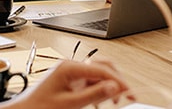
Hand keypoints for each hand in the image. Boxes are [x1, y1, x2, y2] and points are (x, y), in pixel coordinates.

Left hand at [0, 59, 128, 108]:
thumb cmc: (40, 107)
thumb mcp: (70, 104)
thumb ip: (94, 94)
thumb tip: (114, 87)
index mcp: (69, 67)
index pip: (102, 69)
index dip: (119, 81)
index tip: (130, 93)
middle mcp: (71, 66)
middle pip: (102, 67)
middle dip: (116, 80)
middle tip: (129, 95)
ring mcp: (71, 73)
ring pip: (98, 74)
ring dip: (109, 86)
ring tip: (115, 100)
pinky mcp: (70, 81)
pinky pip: (90, 81)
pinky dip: (99, 90)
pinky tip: (101, 101)